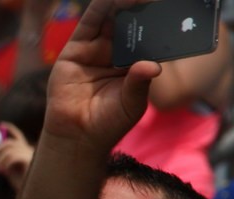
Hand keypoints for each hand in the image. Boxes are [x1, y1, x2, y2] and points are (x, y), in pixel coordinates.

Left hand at [0, 123, 34, 190]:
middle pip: (10, 142)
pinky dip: (5, 163)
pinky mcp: (30, 161)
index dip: (10, 128)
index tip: (0, 124)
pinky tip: (3, 171)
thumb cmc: (22, 184)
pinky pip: (13, 156)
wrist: (34, 193)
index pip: (18, 136)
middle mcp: (29, 150)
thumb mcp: (10, 170)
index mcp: (26, 151)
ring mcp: (31, 155)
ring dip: (0, 159)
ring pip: (10, 149)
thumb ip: (4, 161)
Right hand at [42, 0, 160, 149]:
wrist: (77, 137)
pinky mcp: (75, 50)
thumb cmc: (108, 123)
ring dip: (124, 2)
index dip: (157, 21)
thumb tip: (153, 65)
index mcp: (131, 63)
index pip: (147, 35)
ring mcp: (94, 49)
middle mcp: (113, 52)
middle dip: (142, 7)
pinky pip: (89, 22)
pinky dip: (102, 6)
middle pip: (129, 21)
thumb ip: (141, 81)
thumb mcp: (133, 102)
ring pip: (110, 17)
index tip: (172, 9)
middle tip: (157, 0)